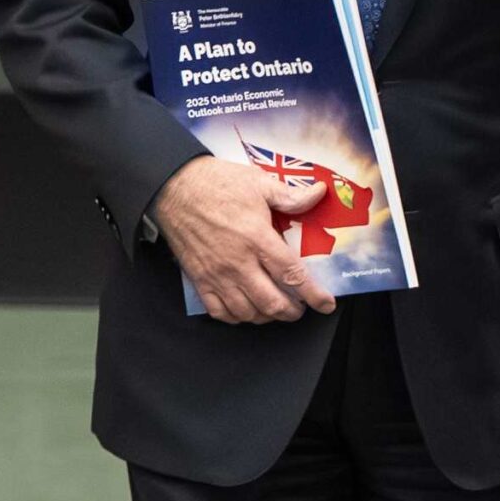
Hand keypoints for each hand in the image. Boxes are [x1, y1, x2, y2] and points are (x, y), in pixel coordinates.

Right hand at [151, 156, 332, 324]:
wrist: (173, 187)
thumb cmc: (216, 183)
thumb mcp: (258, 182)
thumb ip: (290, 195)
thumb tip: (319, 194)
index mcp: (257, 238)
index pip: (292, 275)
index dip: (314, 294)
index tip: (326, 304)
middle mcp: (238, 262)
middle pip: (272, 302)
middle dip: (292, 312)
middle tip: (300, 307)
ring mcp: (216, 274)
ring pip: (247, 313)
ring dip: (266, 316)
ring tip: (275, 309)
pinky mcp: (199, 279)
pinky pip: (219, 312)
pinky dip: (236, 318)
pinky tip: (245, 310)